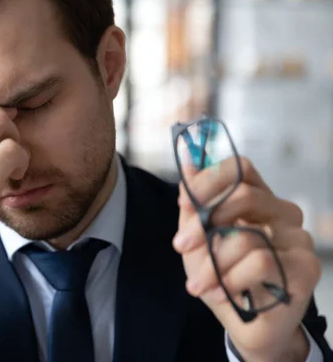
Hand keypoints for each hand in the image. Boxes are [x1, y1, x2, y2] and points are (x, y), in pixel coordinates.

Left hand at [173, 157, 321, 360]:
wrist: (246, 324)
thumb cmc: (223, 277)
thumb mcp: (199, 240)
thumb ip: (194, 205)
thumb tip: (187, 162)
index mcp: (258, 200)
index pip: (241, 168)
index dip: (210, 180)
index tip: (185, 203)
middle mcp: (282, 213)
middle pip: (244, 195)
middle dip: (202, 224)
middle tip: (182, 246)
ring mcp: (298, 238)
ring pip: (246, 236)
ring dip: (212, 265)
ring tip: (199, 284)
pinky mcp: (306, 266)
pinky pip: (260, 262)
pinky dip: (231, 279)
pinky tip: (223, 293)